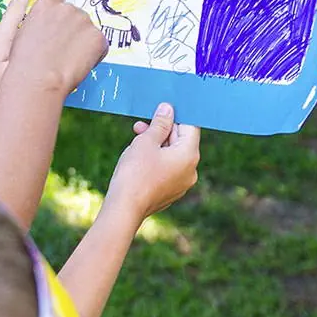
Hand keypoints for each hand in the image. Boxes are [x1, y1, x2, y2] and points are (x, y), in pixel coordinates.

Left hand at [0, 0, 29, 118]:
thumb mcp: (11, 73)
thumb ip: (24, 53)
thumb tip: (35, 39)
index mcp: (0, 36)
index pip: (16, 8)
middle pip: (11, 28)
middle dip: (19, 39)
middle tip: (21, 60)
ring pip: (0, 39)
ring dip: (5, 50)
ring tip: (3, 72)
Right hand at [10, 0, 106, 94]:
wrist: (36, 77)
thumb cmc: (24, 62)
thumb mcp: (24, 33)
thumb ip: (42, 25)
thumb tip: (52, 32)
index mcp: (46, 6)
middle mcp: (67, 9)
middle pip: (77, 19)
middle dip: (74, 34)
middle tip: (62, 53)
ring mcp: (84, 21)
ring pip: (88, 35)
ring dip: (82, 46)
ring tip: (66, 62)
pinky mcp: (97, 37)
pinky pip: (99, 48)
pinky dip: (93, 57)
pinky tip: (78, 65)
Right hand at [107, 103, 201, 220]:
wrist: (125, 208)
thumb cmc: (135, 172)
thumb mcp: (146, 141)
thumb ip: (160, 123)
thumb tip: (168, 109)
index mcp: (189, 154)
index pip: (190, 126)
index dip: (176, 115)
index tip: (162, 109)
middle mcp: (191, 170)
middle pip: (181, 141)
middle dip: (162, 130)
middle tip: (142, 124)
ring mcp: (182, 183)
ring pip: (173, 155)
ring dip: (157, 144)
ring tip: (136, 139)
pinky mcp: (171, 192)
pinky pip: (168, 169)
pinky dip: (157, 160)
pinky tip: (139, 157)